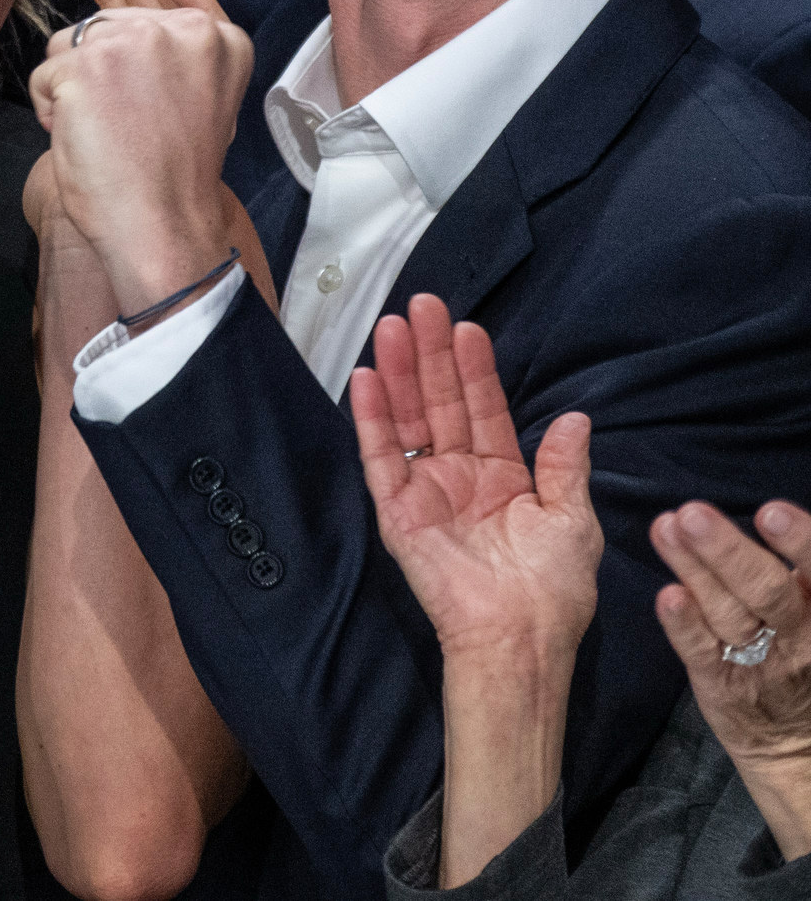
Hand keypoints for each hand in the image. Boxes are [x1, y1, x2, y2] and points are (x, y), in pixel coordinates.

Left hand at [29, 0, 251, 320]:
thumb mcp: (190, 97)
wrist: (163, 222)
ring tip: (106, 135)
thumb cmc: (170, 175)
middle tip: (118, 123)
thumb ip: (162, 51)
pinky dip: (48, 110)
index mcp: (222, 41)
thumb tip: (106, 8)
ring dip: (69, 91)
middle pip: (107, 24)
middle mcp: (185, 30)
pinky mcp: (91, 63)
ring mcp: (137, 40)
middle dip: (94, 71)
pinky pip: (44, 75)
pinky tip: (83, 136)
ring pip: (69, 46)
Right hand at [353, 302, 601, 669]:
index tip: (466, 328)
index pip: (484, 409)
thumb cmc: (554, 589)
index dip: (475, 369)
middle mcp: (459, 475)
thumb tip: (575, 418)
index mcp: (502, 477)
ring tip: (391, 327)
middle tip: (422, 306)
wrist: (520, 636)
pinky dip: (372, 418)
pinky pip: (380, 457)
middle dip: (430, 354)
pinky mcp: (396, 510)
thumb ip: (564, 466)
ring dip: (398, 373)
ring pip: (407, 419)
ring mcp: (425, 490)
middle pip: (440, 402)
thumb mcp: (573, 521)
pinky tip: (366, 380)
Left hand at [653, 496, 810, 859]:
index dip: (800, 542)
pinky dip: (684, 625)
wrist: (795, 742)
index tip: (770, 512)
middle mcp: (800, 637)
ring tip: (665, 528)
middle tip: (693, 514)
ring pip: (729, 615)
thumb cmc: (803, 655)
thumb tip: (779, 512)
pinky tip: (667, 596)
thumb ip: (802, 571)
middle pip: (767, 591)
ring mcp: (760, 662)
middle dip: (729, 551)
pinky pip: (702, 651)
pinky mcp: (722, 683)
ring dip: (694, 570)